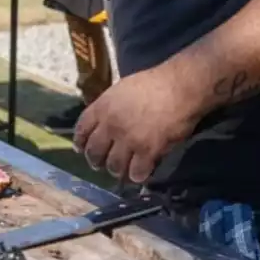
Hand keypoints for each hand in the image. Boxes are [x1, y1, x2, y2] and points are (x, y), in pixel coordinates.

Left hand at [74, 65, 200, 183]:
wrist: (178, 87)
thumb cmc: (152, 84)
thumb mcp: (121, 90)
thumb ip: (108, 108)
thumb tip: (103, 124)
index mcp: (102, 107)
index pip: (82, 130)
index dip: (81, 142)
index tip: (82, 149)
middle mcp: (111, 125)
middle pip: (94, 152)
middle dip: (96, 161)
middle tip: (103, 164)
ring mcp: (128, 139)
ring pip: (113, 166)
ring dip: (118, 170)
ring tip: (124, 169)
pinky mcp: (147, 151)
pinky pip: (136, 173)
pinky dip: (138, 175)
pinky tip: (141, 171)